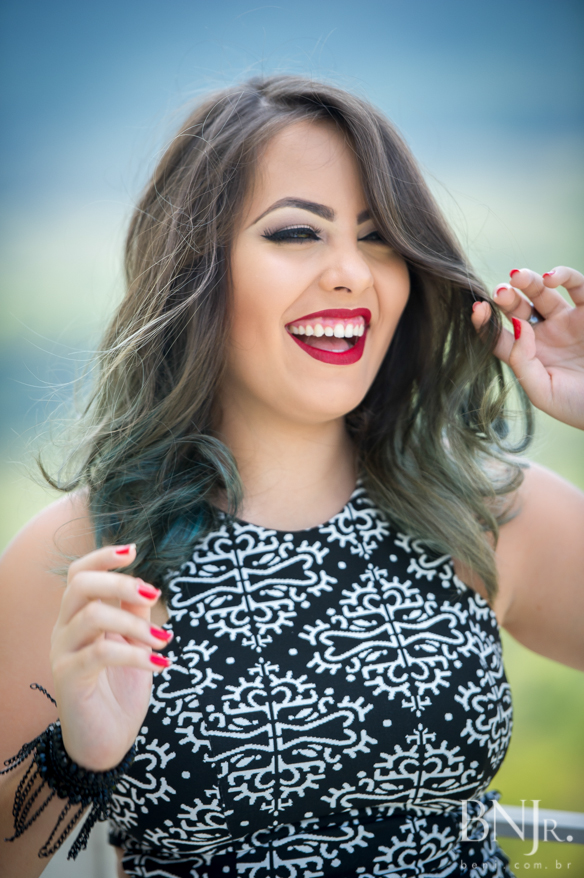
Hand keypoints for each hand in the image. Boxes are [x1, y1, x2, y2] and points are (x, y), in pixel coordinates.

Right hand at [50, 545, 171, 770]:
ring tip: (162, 641)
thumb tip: (146, 585)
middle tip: (154, 596)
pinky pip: (101, 653)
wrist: (106, 742)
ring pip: (93, 616)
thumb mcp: (134, 645)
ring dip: (136, 624)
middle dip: (120, 583)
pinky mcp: (68, 678)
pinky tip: (160, 665)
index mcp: (78, 616)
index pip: (78, 573)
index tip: (133, 550)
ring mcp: (63, 653)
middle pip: (80, 585)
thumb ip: (135, 614)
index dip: (102, 557)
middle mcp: (64, 629)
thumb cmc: (119, 691)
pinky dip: (136, 655)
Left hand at [472, 266, 583, 429]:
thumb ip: (523, 362)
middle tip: (499, 292)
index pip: (499, 335)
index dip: (485, 322)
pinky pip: (578, 286)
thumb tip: (516, 326)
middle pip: (517, 309)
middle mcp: (544, 336)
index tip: (477, 308)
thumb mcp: (542, 392)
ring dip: (527, 281)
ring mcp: (566, 322)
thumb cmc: (577, 406)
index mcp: (528, 356)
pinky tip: (550, 278)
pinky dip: (564, 275)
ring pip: (542, 292)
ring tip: (517, 277)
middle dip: (505, 297)